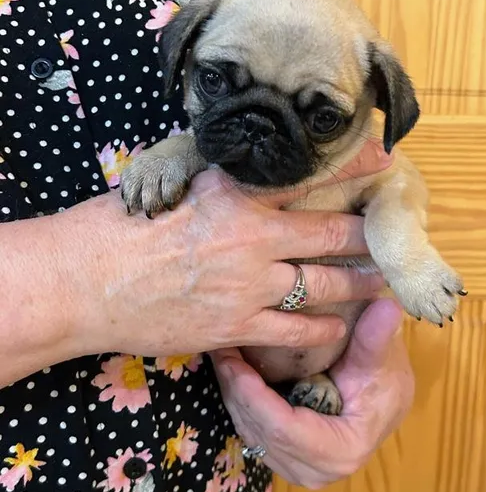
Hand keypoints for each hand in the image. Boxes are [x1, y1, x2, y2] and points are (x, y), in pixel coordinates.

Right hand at [53, 140, 391, 357]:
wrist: (87, 280)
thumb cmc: (122, 226)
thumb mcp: (172, 183)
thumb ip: (217, 177)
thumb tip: (245, 166)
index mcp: (235, 195)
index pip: (307, 176)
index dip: (350, 168)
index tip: (381, 159)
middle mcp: (252, 238)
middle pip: (329, 235)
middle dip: (367, 236)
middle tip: (392, 238)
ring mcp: (248, 286)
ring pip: (324, 285)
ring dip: (358, 284)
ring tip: (381, 282)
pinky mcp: (236, 327)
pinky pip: (295, 331)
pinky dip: (322, 330)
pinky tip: (337, 328)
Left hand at [211, 298, 413, 488]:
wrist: (382, 396)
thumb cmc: (382, 378)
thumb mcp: (380, 356)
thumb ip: (376, 337)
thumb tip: (387, 306)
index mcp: (340, 452)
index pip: (285, 430)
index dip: (255, 397)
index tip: (234, 362)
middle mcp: (314, 471)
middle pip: (261, 432)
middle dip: (236, 391)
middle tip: (220, 347)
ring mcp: (296, 467)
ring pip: (249, 431)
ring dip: (232, 393)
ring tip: (220, 351)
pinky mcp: (283, 457)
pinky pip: (251, 429)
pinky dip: (238, 399)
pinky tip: (229, 367)